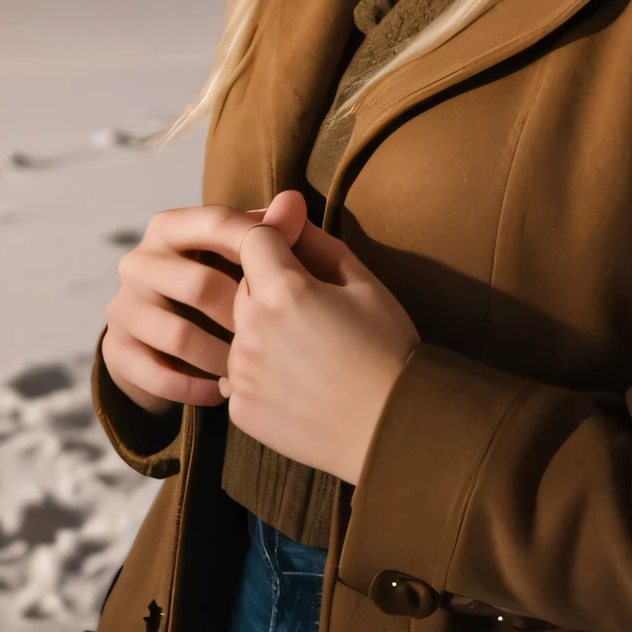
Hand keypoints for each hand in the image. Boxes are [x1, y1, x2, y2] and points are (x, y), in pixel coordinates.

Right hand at [102, 203, 272, 414]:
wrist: (162, 338)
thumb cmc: (218, 281)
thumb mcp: (241, 254)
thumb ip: (270, 229)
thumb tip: (295, 201)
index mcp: (168, 227)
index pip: (216, 223)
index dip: (257, 245)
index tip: (292, 275)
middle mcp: (138, 261)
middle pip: (199, 285)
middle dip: (243, 315)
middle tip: (276, 339)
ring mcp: (122, 307)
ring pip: (179, 336)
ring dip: (222, 357)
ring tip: (253, 369)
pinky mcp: (115, 350)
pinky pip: (158, 374)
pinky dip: (196, 386)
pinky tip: (222, 390)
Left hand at [220, 190, 420, 485]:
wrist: (394, 430)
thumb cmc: (388, 349)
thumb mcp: (362, 282)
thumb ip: (314, 240)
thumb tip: (286, 200)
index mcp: (282, 291)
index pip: (252, 238)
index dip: (275, 239)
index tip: (298, 254)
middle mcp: (250, 330)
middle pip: (241, 284)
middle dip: (269, 285)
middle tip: (314, 309)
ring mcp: (241, 374)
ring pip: (237, 329)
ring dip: (262, 328)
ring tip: (308, 348)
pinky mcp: (240, 409)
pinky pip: (239, 374)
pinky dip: (261, 371)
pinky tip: (299, 380)